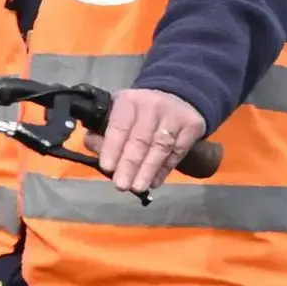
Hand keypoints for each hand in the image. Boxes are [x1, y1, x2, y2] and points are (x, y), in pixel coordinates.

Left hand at [93, 84, 207, 196]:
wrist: (178, 98)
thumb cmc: (140, 112)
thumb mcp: (119, 112)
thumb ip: (103, 132)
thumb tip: (94, 149)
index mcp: (129, 101)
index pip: (119, 126)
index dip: (112, 147)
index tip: (107, 167)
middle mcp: (152, 105)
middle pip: (140, 139)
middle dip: (130, 164)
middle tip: (121, 185)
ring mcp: (174, 116)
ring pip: (160, 147)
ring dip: (148, 170)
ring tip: (138, 187)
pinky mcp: (192, 126)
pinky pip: (177, 152)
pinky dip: (165, 169)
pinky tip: (154, 181)